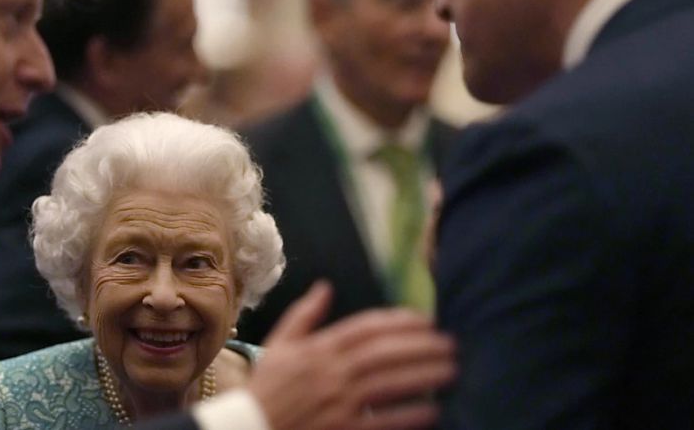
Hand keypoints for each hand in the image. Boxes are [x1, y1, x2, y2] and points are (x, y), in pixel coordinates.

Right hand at [248, 281, 455, 429]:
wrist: (250, 429)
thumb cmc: (266, 388)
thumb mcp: (278, 345)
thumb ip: (304, 315)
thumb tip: (325, 287)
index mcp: (317, 349)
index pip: (365, 328)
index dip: (398, 322)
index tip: (425, 321)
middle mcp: (330, 373)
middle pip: (384, 353)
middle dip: (421, 346)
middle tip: (450, 344)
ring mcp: (338, 403)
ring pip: (389, 384)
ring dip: (423, 375)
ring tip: (450, 370)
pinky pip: (383, 422)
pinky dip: (408, 416)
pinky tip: (432, 410)